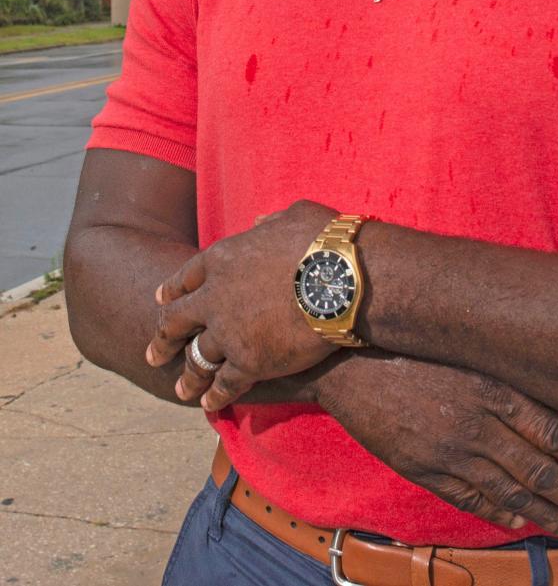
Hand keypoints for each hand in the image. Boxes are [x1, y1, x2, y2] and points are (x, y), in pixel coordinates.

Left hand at [145, 200, 337, 408]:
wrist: (343, 277)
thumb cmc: (324, 240)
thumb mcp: (293, 216)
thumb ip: (270, 222)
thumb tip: (260, 223)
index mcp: (223, 258)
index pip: (186, 277)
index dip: (172, 290)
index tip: (161, 301)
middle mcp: (215, 297)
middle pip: (177, 321)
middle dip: (163, 339)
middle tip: (154, 354)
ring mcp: (229, 332)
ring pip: (196, 358)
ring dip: (188, 375)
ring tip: (180, 389)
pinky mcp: (249, 362)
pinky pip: (225, 383)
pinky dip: (215, 394)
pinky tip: (209, 403)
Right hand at [319, 352, 557, 535]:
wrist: (353, 362)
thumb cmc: (416, 345)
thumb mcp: (469, 350)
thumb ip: (508, 374)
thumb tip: (554, 390)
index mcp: (494, 389)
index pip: (555, 432)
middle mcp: (478, 425)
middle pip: (538, 469)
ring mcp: (450, 453)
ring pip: (509, 492)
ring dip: (544, 512)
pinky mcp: (425, 470)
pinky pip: (471, 500)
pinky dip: (499, 514)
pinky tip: (519, 521)